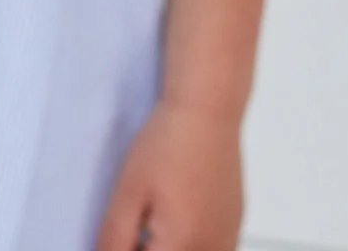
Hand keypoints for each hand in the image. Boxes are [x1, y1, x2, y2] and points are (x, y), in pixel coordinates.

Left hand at [94, 101, 243, 250]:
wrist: (207, 111)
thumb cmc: (168, 144)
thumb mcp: (127, 194)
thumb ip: (114, 239)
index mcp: (182, 246)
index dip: (125, 249)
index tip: (122, 231)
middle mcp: (211, 249)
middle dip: (144, 247)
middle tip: (134, 222)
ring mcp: (226, 240)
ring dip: (167, 245)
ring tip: (152, 216)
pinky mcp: (233, 228)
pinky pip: (208, 248)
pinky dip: (187, 241)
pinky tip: (175, 214)